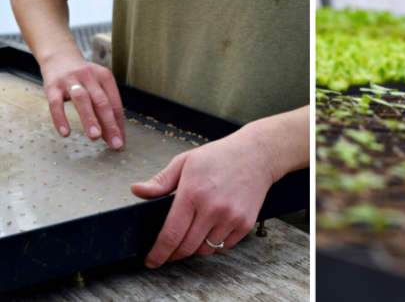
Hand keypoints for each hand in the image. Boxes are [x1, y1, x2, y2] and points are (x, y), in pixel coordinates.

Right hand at [41, 55, 125, 149]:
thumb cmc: (84, 78)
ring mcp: (70, 80)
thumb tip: (112, 136)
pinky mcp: (52, 86)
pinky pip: (55, 104)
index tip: (121, 142)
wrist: (60, 57)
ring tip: (95, 137)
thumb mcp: (98, 87)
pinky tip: (65, 132)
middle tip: (115, 143)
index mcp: (105, 77)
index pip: (115, 104)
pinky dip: (60, 118)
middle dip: (110, 125)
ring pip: (82, 100)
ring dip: (90, 119)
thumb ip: (105, 110)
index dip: (119, 125)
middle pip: (102, 102)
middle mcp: (90, 77)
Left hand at [130, 123, 283, 268]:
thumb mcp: (184, 162)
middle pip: (187, 248)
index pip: (171, 234)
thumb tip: (136, 190)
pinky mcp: (245, 224)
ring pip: (205, 250)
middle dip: (173, 254)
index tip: (151, 261)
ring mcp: (231, 217)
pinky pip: (224, 247)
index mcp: (192, 194)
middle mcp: (212, 209)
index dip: (158, 253)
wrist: (256, 155)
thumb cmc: (218, 157)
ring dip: (195, 248)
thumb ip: (160, 181)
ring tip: (192, 235)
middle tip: (168, 252)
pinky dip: (214, 245)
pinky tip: (210, 231)